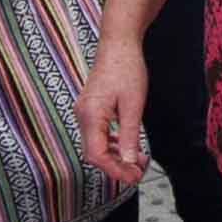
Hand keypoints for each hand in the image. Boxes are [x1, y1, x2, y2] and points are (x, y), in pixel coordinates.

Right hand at [75, 32, 151, 183]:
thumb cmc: (126, 69)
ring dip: (115, 157)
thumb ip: (130, 136)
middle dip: (116, 166)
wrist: (118, 43)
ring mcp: (84, 112)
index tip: (132, 177)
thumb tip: (130, 162)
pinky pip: (97, 134)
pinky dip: (111, 144)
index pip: (96, 154)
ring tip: (137, 163)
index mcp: (91, 115)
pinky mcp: (90, 108)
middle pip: (94, 153)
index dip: (114, 170)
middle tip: (139, 173)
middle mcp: (83, 115)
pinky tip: (127, 147)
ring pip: (95, 145)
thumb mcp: (133, 105)